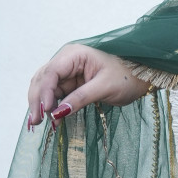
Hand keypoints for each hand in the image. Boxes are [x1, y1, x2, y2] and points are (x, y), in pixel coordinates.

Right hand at [26, 44, 151, 129]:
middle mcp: (67, 61)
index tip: (44, 110)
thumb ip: (80, 98)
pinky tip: (51, 120)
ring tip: (39, 123)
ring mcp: (68, 73)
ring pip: (45, 88)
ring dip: (42, 105)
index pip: (51, 72)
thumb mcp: (105, 87)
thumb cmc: (127, 76)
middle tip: (35, 121)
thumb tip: (57, 112)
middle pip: (43, 80)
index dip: (44, 92)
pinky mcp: (71, 84)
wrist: (141, 78)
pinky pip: (55, 95)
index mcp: (74, 54)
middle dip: (38, 100)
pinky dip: (52, 107)